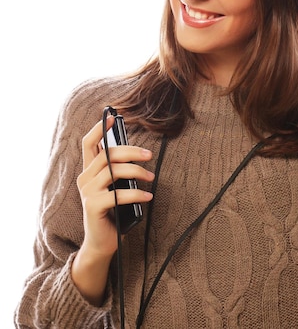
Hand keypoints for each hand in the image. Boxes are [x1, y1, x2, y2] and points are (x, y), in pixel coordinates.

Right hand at [71, 116, 152, 304]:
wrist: (103, 242)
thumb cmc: (114, 211)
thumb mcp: (117, 187)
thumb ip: (120, 171)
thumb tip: (139, 153)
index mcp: (89, 171)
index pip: (88, 144)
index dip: (99, 129)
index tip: (112, 116)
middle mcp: (84, 179)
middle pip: (107, 154)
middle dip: (131, 151)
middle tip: (149, 155)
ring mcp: (87, 193)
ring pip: (113, 171)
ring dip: (137, 171)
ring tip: (151, 177)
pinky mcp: (94, 207)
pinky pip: (118, 194)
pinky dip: (137, 193)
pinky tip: (149, 196)